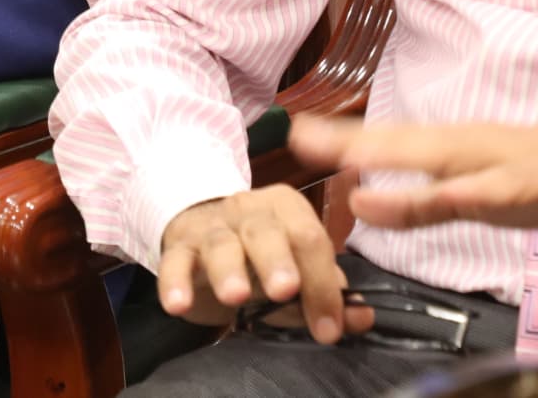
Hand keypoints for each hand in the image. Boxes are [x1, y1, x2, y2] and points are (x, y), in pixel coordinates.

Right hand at [155, 185, 373, 345]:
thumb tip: (362, 317)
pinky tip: (178, 303)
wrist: (200, 230)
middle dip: (277, 261)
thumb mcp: (294, 271)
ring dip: (230, 269)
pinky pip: (175, 261)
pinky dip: (174, 281)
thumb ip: (324, 294)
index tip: (328, 328)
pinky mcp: (177, 246)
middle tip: (286, 289)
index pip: (309, 237)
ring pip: (221, 244)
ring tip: (236, 295)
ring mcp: (211, 226)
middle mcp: (249, 209)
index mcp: (286, 208)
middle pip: (266, 231)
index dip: (322, 283)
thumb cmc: (257, 255)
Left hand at [288, 109, 537, 231]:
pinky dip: (487, 189)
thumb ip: (424, 204)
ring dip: (408, 162)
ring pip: (454, 162)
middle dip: (356, 142)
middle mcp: (478, 148)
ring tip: (362, 162)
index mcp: (459, 149)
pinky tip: (464, 193)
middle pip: (408, 144)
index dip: (343, 139)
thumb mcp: (477, 196)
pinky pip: (516, 189)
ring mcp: (514, 162)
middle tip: (305, 137)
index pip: (391, 143)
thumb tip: (368, 204)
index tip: (294, 130)